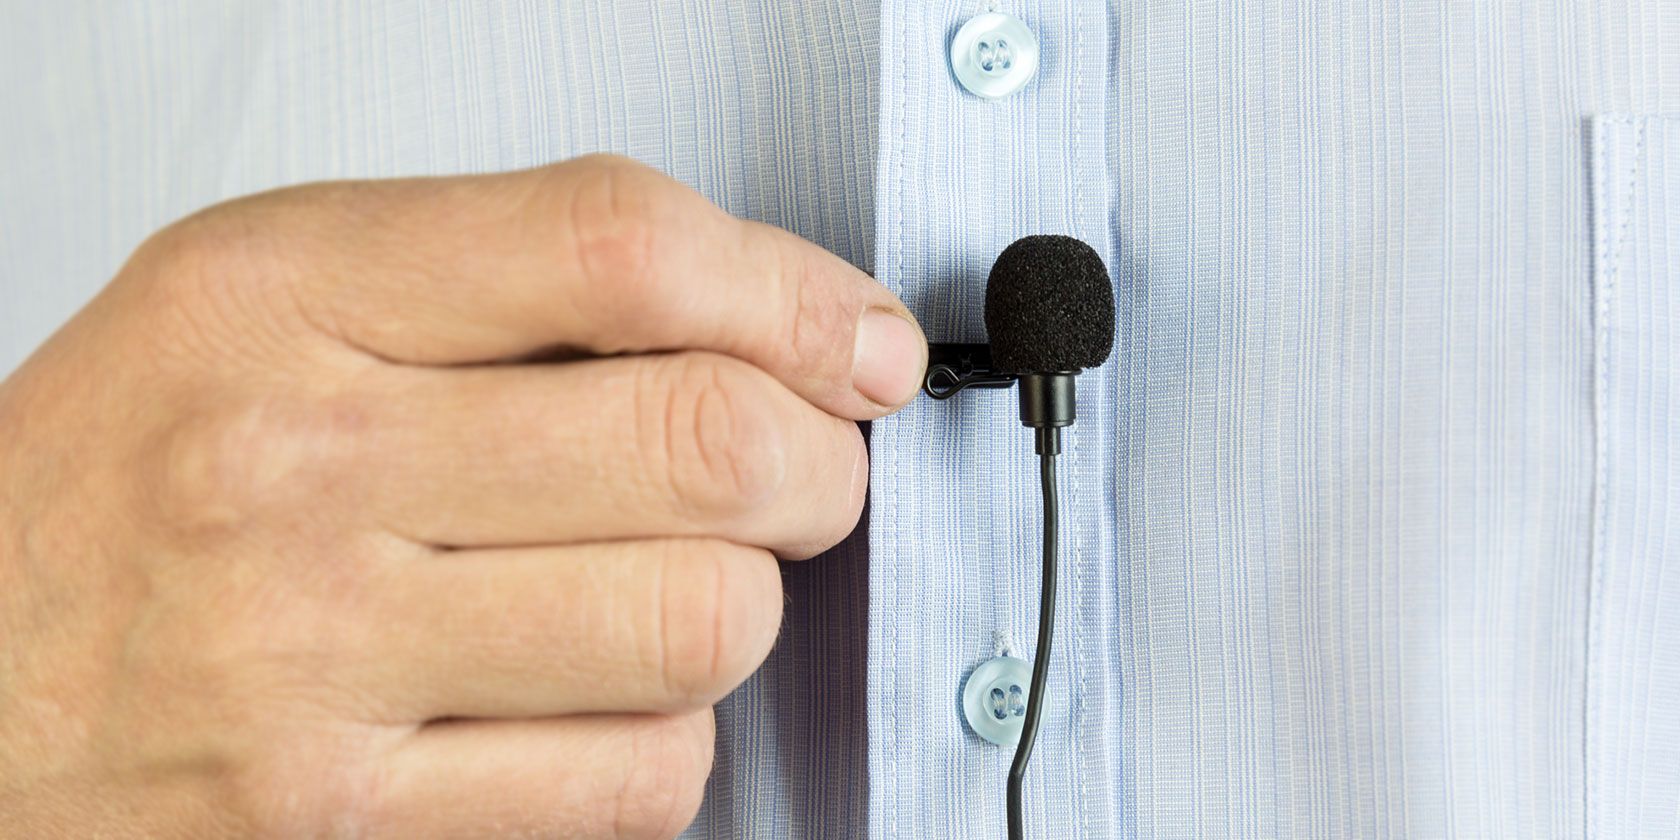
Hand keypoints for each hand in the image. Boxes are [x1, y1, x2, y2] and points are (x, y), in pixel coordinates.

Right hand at [0, 155, 924, 837]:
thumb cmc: (122, 476)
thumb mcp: (271, 294)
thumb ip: (509, 274)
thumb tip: (775, 317)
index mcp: (283, 296)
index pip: (619, 249)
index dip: (793, 294)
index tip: (853, 341)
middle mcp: (297, 467)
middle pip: (702, 439)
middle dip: (816, 460)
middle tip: (798, 467)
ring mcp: (319, 656)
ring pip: (701, 620)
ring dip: (740, 601)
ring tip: (673, 580)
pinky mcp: (345, 817)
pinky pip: (637, 779)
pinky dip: (665, 733)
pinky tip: (595, 695)